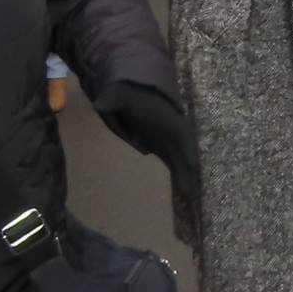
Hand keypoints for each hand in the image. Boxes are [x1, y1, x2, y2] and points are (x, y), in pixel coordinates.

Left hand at [101, 81, 199, 204]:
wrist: (130, 91)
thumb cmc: (127, 93)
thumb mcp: (118, 93)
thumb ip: (111, 99)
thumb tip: (100, 106)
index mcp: (165, 116)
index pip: (180, 132)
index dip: (188, 148)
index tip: (193, 164)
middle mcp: (171, 130)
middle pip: (184, 152)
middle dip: (189, 172)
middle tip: (192, 194)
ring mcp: (168, 140)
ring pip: (181, 161)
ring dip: (186, 178)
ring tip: (191, 200)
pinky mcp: (161, 147)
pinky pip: (173, 163)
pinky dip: (179, 176)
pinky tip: (184, 193)